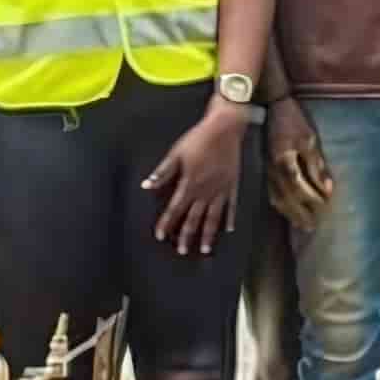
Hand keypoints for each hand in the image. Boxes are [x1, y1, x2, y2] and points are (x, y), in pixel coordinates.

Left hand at [146, 102, 247, 255]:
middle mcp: (205, 191)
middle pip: (194, 218)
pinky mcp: (232, 185)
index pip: (175, 209)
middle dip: (186, 235)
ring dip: (208, 235)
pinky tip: (228, 229)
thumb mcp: (176, 153)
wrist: (225, 128)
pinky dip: (229, 218)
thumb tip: (146, 185)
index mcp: (189, 184)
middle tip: (182, 251)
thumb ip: (162, 172)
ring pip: (213, 217)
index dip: (166, 223)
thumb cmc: (198, 139)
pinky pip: (231, 206)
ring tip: (205, 249)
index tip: (160, 236)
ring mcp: (220, 190)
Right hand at [266, 98, 334, 230]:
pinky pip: (271, 192)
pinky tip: (285, 209)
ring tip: (300, 224)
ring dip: (289, 213)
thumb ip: (317, 166)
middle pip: (288, 199)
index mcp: (286, 163)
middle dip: (301, 214)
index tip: (325, 206)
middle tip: (312, 227)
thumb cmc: (292, 120)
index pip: (301, 189)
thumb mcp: (309, 139)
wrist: (270, 106)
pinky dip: (279, 204)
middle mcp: (274, 171)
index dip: (314, 200)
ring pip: (277, 198)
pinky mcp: (264, 168)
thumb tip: (327, 189)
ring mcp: (266, 170)